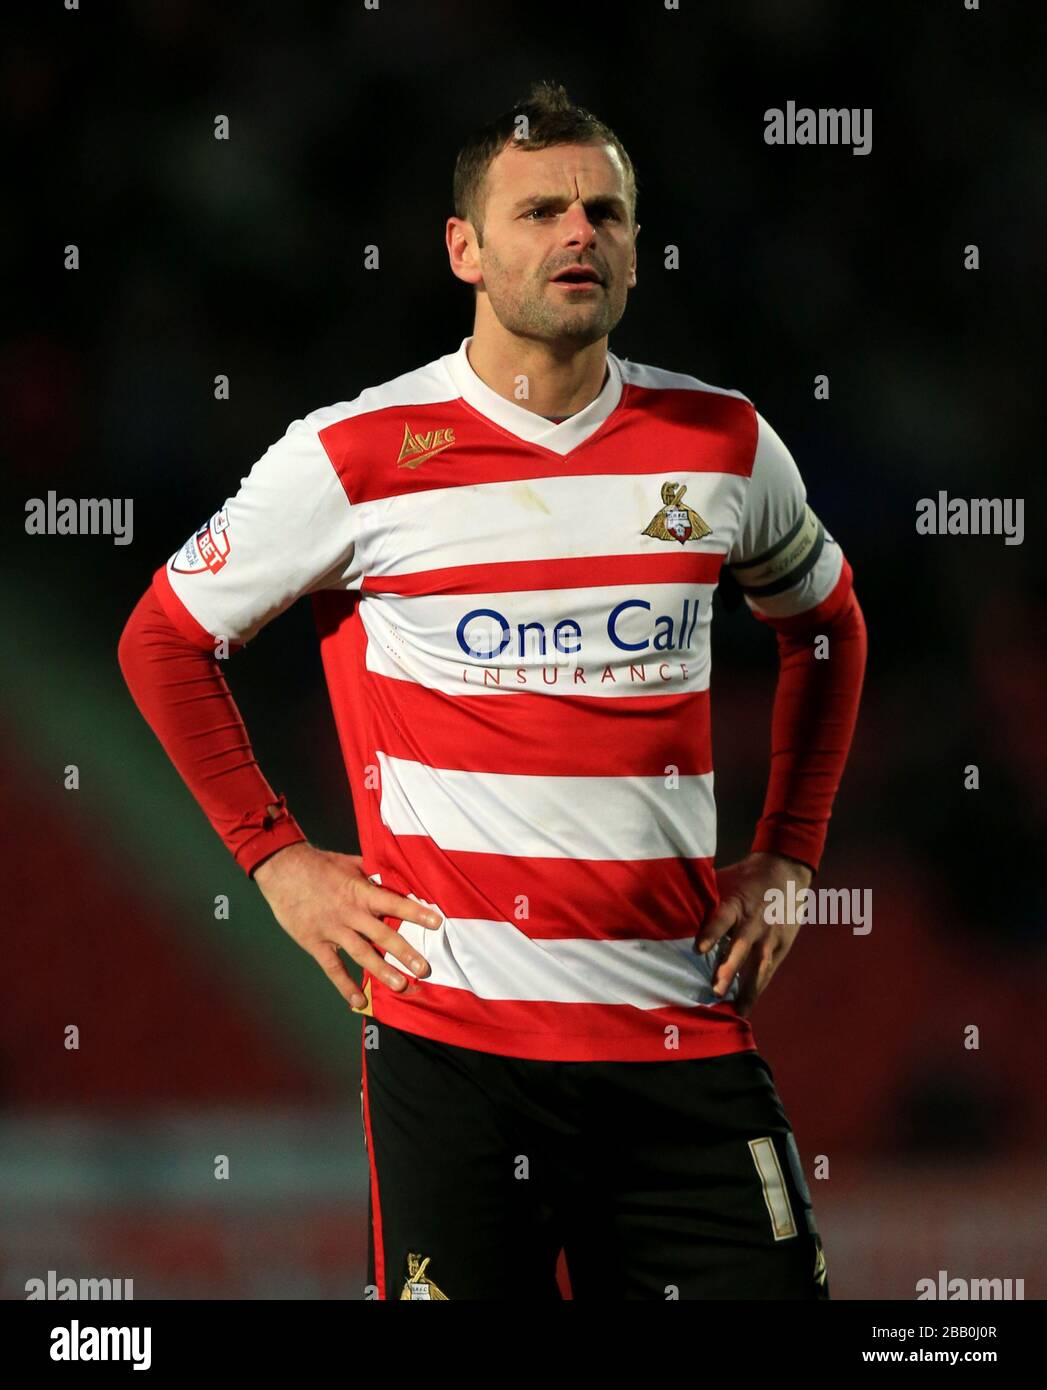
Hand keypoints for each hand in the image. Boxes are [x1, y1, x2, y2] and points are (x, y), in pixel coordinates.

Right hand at [253, 842, 441, 1009]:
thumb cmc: (319, 864)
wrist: (282, 869)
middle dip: (404, 953)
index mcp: (361, 892)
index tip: (437, 922)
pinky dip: (345, 985)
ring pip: (361, 954)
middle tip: (424, 969)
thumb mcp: (350, 862)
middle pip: (382, 935)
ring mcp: (333, 930)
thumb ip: (373, 873)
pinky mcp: (315, 943)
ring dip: (382, 971)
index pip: (394, 903)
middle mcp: (350, 913)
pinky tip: (358, 1001)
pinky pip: (332, 968)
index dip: (416, 912)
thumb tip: (397, 874)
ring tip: (401, 986)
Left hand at [694, 851, 812, 1017]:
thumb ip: (701, 900)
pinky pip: (768, 971)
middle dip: (729, 970)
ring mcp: (770, 936)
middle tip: (715, 991)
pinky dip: (757, 989)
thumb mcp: (722, 882)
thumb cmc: (743, 879)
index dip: (711, 933)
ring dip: (747, 988)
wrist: (785, 872)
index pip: (722, 919)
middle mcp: (754, 922)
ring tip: (735, 1010)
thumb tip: (663, 909)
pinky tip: (745, 1006)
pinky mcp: (781, 946)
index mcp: (736, 904)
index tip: (699, 949)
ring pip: (759, 965)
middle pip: (742, 947)